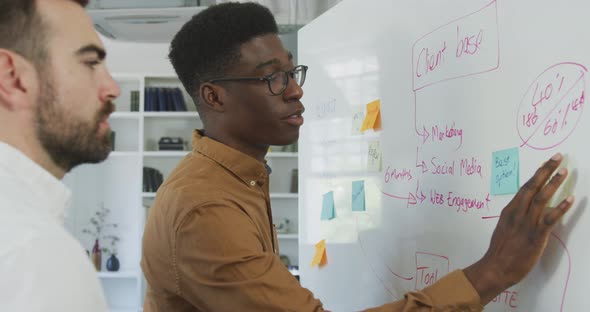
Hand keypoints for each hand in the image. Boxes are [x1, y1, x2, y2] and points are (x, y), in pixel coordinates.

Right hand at [464, 153, 573, 303]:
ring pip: (541, 199)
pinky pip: (549, 218)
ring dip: (553, 184)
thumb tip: (527, 212)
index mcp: (509, 211)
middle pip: (532, 187)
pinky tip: (570, 200)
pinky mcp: (535, 236)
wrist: (496, 268)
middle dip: (546, 171)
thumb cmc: (500, 252)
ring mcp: (526, 224)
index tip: (548, 163)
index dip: (538, 174)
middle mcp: (517, 213)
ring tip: (564, 172)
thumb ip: (516, 218)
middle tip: (558, 158)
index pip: (525, 187)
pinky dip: (560, 208)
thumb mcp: (504, 229)